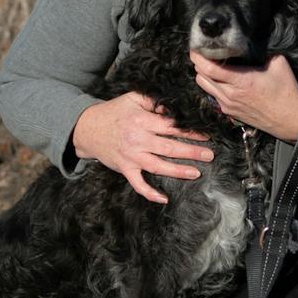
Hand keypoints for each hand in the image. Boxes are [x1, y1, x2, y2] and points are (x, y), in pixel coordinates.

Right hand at [72, 92, 216, 205]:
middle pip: (168, 147)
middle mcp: (137, 139)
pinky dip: (150, 193)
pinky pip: (138, 184)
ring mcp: (131, 156)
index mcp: (141, 120)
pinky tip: (164, 199)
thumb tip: (174, 106)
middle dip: (191, 151)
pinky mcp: (125, 168)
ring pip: (157, 166)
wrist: (88, 128)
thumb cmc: (114, 111)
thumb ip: (153, 101)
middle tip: (209, 155)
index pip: (170, 126)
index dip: (189, 130)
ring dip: (178, 171)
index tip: (206, 134)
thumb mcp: (133, 98)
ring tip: (196, 173)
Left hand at [189, 51, 297, 141]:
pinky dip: (211, 85)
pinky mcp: (230, 112)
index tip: (197, 45)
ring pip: (203, 86)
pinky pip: (212, 95)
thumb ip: (265, 50)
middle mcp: (231, 94)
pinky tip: (220, 78)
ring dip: (203, 74)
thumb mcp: (279, 65)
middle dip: (198, 62)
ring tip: (210, 63)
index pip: (209, 68)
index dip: (198, 56)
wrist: (291, 121)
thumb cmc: (286, 93)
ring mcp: (228, 105)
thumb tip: (254, 39)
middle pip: (201, 76)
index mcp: (242, 81)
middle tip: (203, 51)